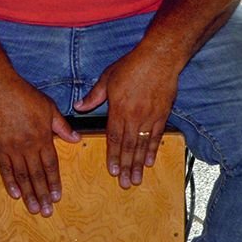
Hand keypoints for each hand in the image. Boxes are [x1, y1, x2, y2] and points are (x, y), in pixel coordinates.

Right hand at [0, 77, 76, 216]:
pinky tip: (14, 193)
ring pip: (22, 176)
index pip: (51, 166)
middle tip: (46, 211)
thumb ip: (62, 126)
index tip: (57, 196)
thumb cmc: (24, 95)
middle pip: (37, 176)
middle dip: (43, 195)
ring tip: (33, 208)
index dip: (54, 182)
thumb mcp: (49, 108)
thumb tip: (76, 138)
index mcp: (43, 138)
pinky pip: (4, 168)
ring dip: (28, 194)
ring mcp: (12, 148)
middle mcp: (28, 146)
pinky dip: (9, 182)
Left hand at [77, 44, 181, 189]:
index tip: (112, 170)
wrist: (159, 58)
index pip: (114, 137)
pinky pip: (156, 136)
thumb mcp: (107, 78)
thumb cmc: (132, 65)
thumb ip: (93, 96)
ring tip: (137, 179)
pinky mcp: (163, 114)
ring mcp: (150, 116)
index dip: (113, 155)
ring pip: (142, 145)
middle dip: (126, 166)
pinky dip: (153, 150)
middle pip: (128, 146)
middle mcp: (134, 116)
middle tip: (125, 183)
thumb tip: (79, 107)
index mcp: (118, 109)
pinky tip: (151, 161)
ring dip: (139, 164)